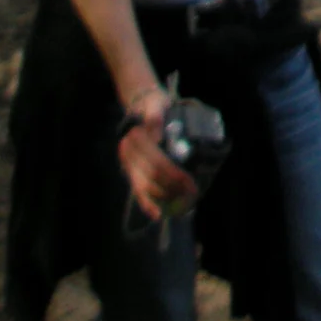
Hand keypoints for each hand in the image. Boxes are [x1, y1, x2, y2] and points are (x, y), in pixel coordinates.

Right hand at [116, 87, 199, 221]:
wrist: (143, 107)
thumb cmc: (154, 106)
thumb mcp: (156, 106)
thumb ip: (155, 119)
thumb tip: (156, 139)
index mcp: (134, 140)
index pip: (156, 163)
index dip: (174, 174)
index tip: (190, 181)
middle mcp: (128, 154)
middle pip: (153, 176)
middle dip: (173, 186)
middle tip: (192, 191)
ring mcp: (128, 164)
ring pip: (145, 187)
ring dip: (164, 197)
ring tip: (183, 202)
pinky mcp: (131, 172)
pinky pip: (138, 191)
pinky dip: (147, 204)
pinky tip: (157, 214)